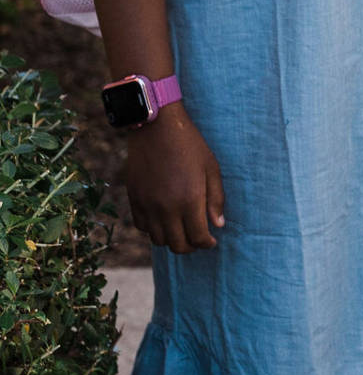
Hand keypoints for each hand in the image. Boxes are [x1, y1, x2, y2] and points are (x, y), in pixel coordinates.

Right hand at [124, 105, 225, 252]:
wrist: (156, 128)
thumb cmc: (190, 145)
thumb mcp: (211, 168)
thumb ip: (216, 199)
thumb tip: (218, 225)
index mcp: (189, 200)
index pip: (198, 238)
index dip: (206, 243)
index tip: (211, 241)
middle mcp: (166, 208)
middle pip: (177, 245)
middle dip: (191, 246)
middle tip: (198, 239)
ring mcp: (147, 205)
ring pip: (158, 240)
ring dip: (171, 239)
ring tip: (180, 230)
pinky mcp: (134, 199)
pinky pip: (141, 226)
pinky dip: (153, 229)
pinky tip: (162, 220)